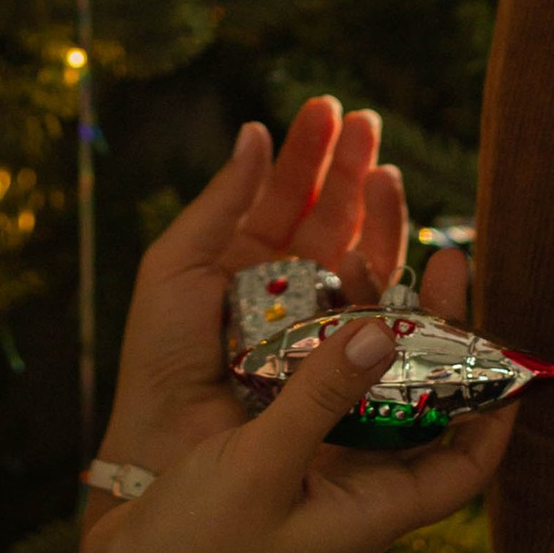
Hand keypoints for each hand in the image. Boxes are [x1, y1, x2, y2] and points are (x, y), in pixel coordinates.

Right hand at [75, 300, 513, 552]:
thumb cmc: (199, 552)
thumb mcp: (263, 466)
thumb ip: (320, 397)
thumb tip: (383, 331)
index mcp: (373, 509)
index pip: (466, 464)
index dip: (497, 410)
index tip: (507, 347)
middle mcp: (355, 490)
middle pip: (421, 411)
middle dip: (437, 341)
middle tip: (443, 262)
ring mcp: (315, 475)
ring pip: (370, 395)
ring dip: (379, 334)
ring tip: (376, 261)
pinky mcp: (274, 460)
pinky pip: (320, 396)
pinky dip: (326, 350)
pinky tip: (314, 305)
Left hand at [102, 99, 407, 481]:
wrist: (167, 444)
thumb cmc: (160, 359)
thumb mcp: (174, 267)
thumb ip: (218, 202)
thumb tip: (253, 132)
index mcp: (247, 263)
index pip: (286, 196)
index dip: (309, 153)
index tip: (329, 108)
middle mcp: (291, 290)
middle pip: (332, 217)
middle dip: (350, 167)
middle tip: (367, 121)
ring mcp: (321, 324)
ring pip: (363, 255)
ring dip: (378, 208)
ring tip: (384, 169)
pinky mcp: (347, 362)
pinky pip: (378, 308)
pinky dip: (391, 269)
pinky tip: (393, 236)